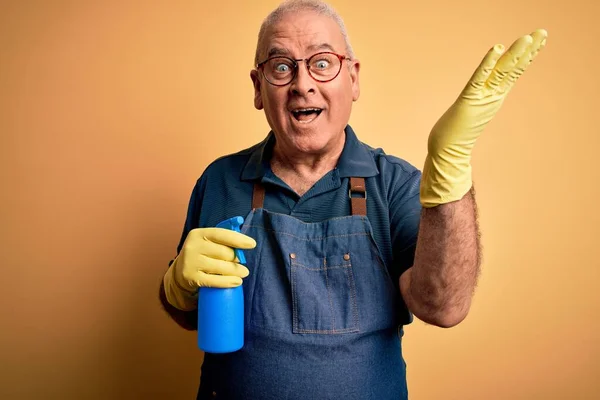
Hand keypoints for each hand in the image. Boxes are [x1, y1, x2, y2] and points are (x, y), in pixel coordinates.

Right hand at [163, 227, 256, 309]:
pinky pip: (215, 281)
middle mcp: (192, 246)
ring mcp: (191, 263)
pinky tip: (237, 282)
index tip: (252, 244)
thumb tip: (245, 236)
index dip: (238, 239)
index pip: (222, 234)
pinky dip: (228, 282)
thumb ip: (224, 238)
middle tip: (241, 262)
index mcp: (198, 234)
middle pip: (224, 253)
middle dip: (236, 258)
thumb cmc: (201, 254)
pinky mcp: (191, 278)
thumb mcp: (207, 242)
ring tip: (244, 272)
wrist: (180, 272)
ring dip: (237, 271)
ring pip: (221, 267)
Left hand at [420, 29, 547, 206]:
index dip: (526, 55)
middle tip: (543, 32)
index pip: (514, 71)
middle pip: (513, 68)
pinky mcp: (469, 99)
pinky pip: (481, 77)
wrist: (447, 150)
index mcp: (495, 96)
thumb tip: (481, 93)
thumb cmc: (457, 130)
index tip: (538, 39)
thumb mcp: (473, 108)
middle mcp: (493, 95)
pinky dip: (488, 63)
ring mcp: (483, 98)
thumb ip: (480, 99)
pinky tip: (497, 49)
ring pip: (502, 71)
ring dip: (515, 54)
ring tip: (528, 37)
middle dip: (528, 50)